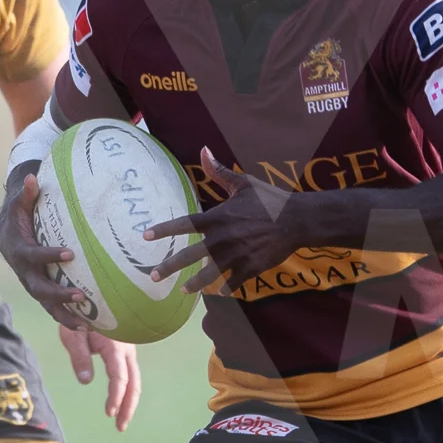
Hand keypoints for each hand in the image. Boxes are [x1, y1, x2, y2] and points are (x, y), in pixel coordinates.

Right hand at [0, 173, 91, 324]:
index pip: (32, 255)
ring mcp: (30, 282)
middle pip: (37, 287)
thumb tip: (32, 178)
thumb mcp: (20, 200)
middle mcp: (22, 270)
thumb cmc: (19, 211)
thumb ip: (26, 193)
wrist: (7, 228)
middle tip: (81, 295)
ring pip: (45, 304)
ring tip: (87, 323)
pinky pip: (52, 307)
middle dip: (57, 294)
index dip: (49, 256)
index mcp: (17, 248)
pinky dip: (67, 318)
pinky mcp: (39, 289)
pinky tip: (89, 324)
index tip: (70, 254)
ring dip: (64, 314)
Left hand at [59, 323, 140, 431]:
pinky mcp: (125, 351)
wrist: (89, 297)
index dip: (116, 396)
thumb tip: (86, 381)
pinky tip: (120, 400)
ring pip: (135, 379)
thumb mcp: (72, 333)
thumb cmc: (78, 313)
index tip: (109, 413)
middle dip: (128, 406)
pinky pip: (130, 374)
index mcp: (114, 346)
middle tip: (121, 427)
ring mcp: (128, 350)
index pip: (119, 377)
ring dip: (130, 401)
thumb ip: (79, 356)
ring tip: (121, 420)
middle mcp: (126, 349)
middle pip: (134, 382)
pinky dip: (128, 390)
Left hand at [146, 147, 295, 288]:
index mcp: (217, 218)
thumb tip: (203, 149)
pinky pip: (234, 282)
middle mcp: (222, 239)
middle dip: (169, 266)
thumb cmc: (269, 200)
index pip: (184, 224)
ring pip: (209, 274)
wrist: (297, 220)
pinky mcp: (251, 267)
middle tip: (153, 276)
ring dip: (195, 284)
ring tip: (183, 291)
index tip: (145, 236)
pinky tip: (219, 293)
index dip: (164, 230)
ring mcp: (236, 255)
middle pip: (189, 255)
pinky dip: (227, 288)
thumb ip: (220, 172)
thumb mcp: (243, 184)